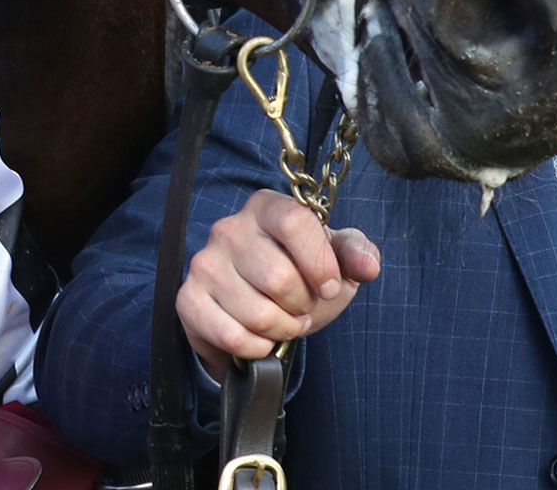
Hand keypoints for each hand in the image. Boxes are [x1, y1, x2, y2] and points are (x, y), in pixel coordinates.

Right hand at [175, 188, 380, 379]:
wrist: (256, 309)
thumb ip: (355, 254)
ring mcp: (203, 263)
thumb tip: (368, 265)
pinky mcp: (188, 299)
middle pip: (277, 277)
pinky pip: (231, 335)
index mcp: (266, 208)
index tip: (329, 287)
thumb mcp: (334, 262)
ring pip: (256, 313)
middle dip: (301, 306)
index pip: (295, 223)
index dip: (320, 263)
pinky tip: (259, 339)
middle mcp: (228, 228)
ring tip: (282, 323)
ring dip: (281, 330)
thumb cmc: (300, 277)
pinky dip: (256, 348)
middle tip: (301, 308)